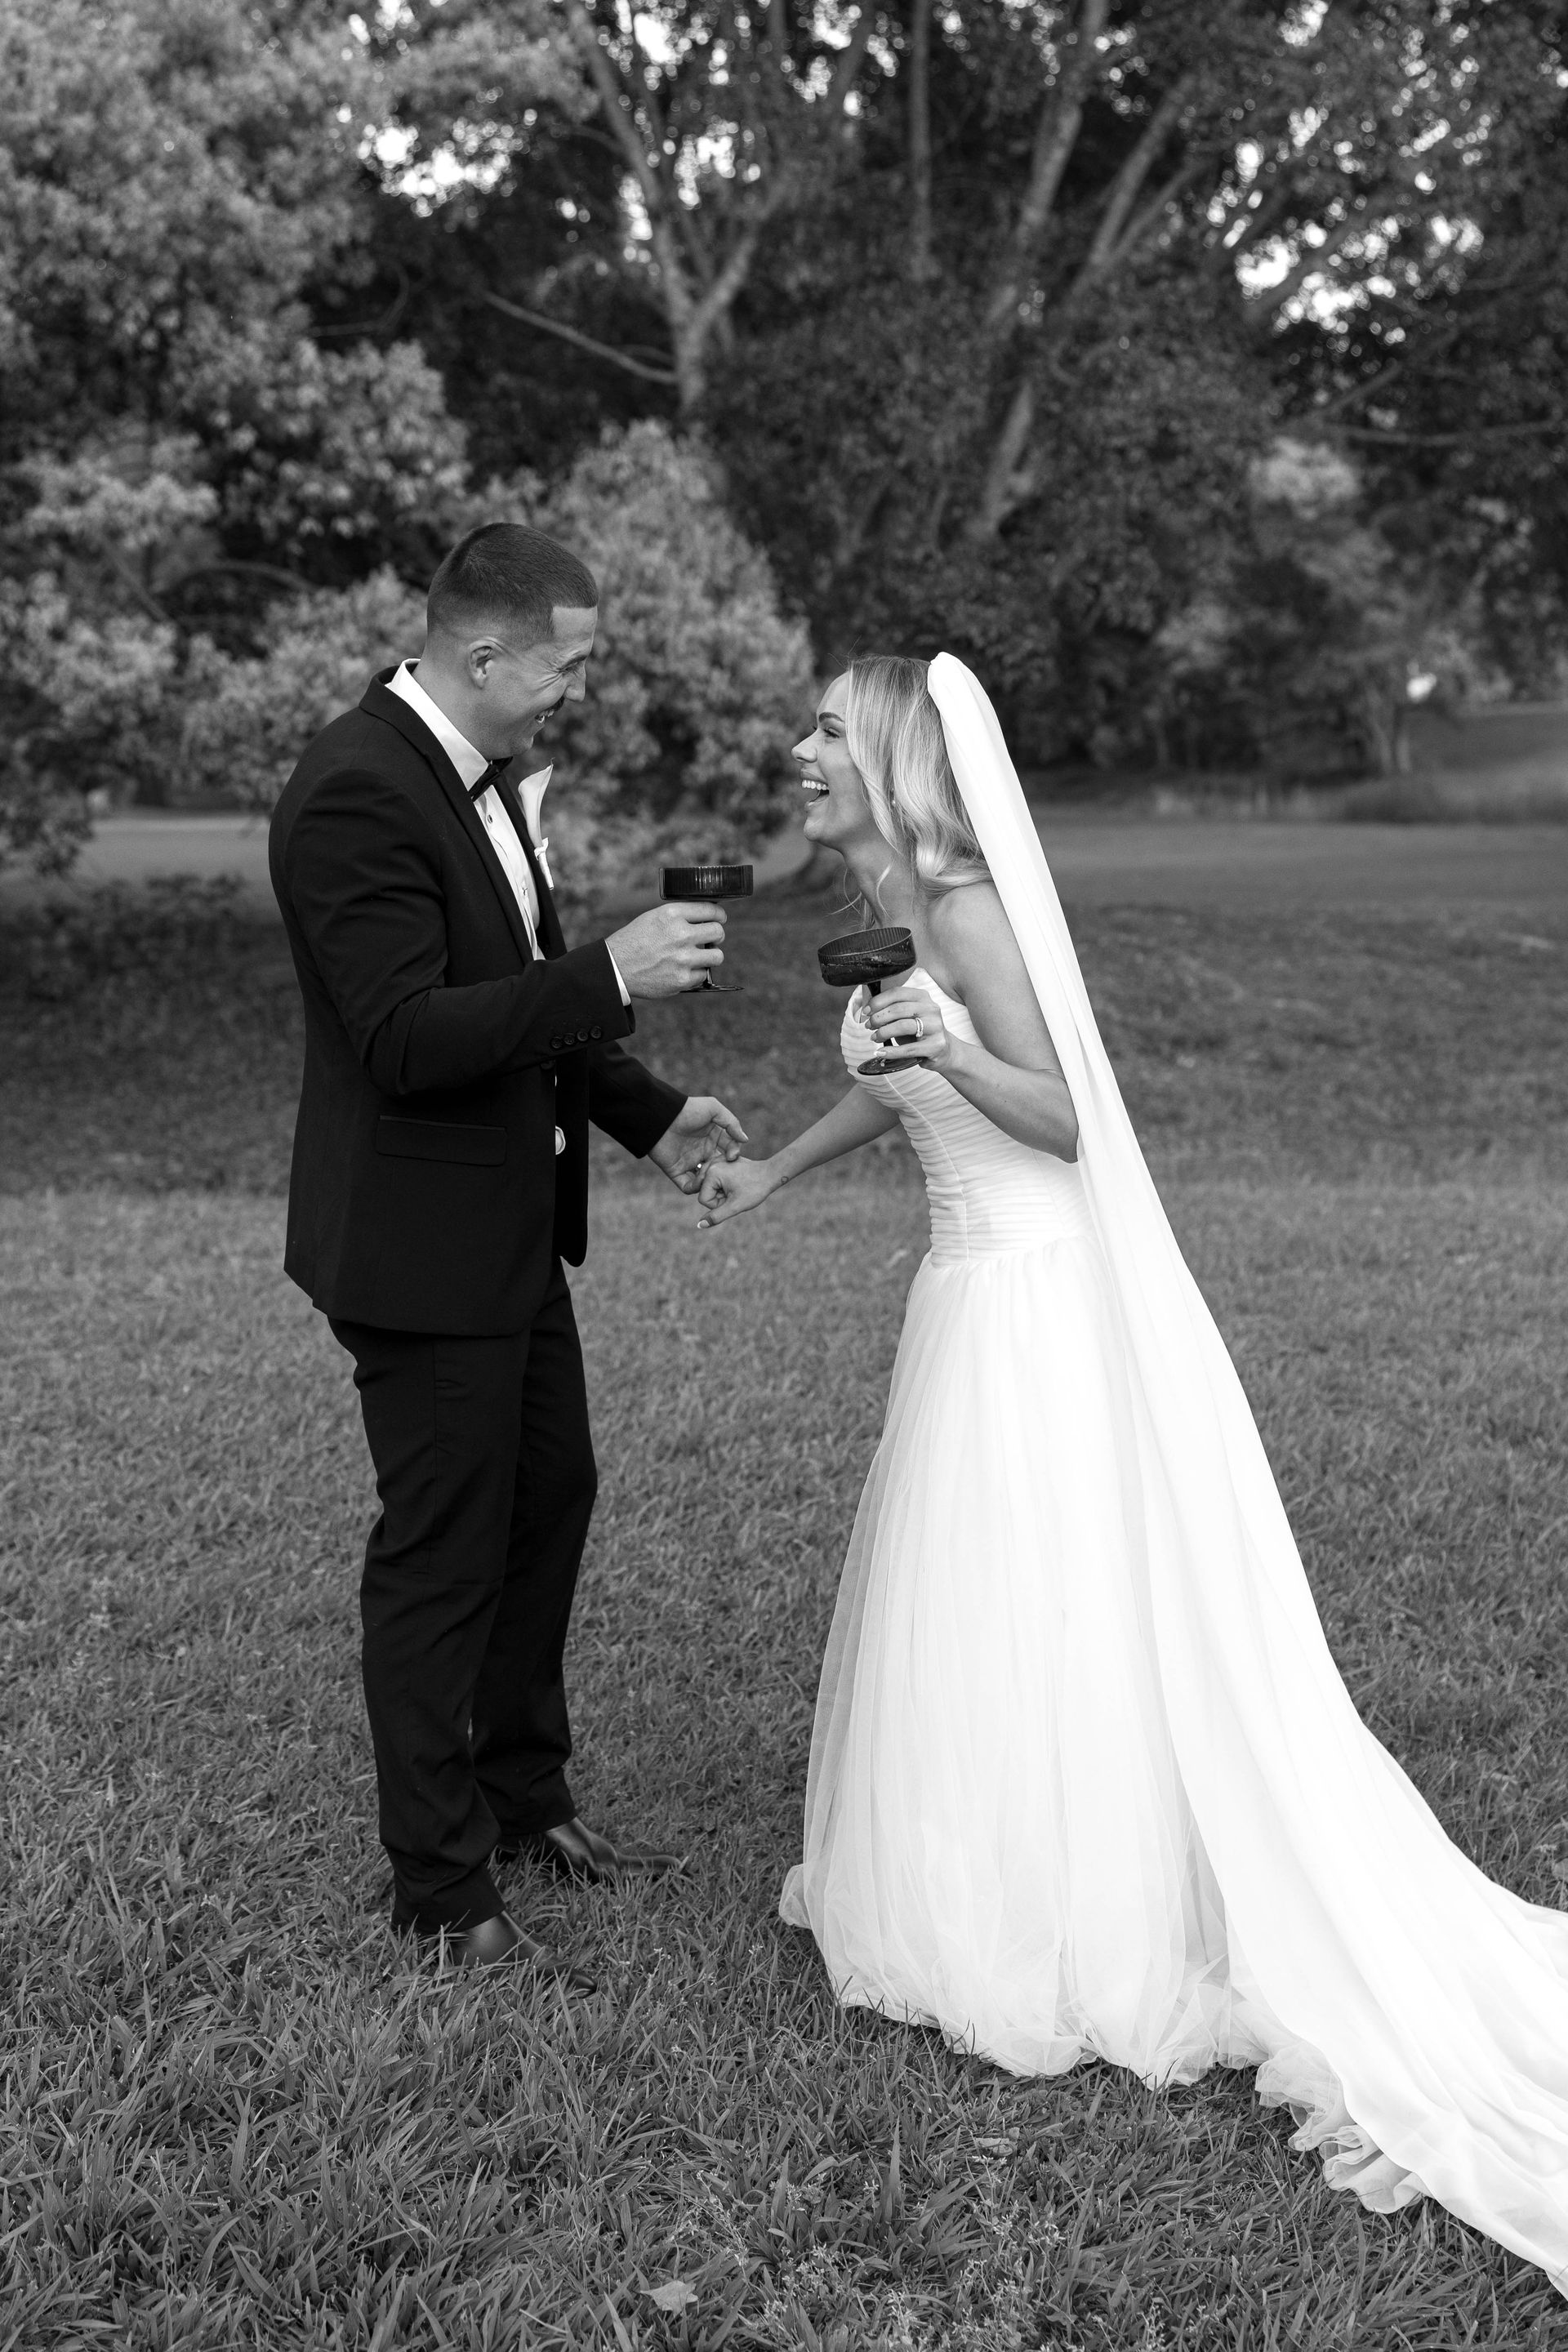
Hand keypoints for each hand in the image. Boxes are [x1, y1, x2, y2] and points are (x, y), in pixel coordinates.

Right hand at [605, 901, 726, 997]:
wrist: (615, 967)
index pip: (710, 909)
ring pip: (717, 956)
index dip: (718, 914)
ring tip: (701, 956)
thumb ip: (679, 916)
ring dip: (711, 956)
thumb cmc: (634, 940)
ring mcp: (683, 958)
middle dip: (716, 935)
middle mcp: (680, 934)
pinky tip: (684, 970)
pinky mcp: (682, 979)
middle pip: (718, 932)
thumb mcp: (653, 917)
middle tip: (712, 939)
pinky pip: (703, 975)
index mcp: (672, 914)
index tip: (720, 918)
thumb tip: (706, 916)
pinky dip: (696, 973)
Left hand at [649, 1096, 747, 1193]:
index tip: (733, 1157)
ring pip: (705, 1180)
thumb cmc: (687, 1110)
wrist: (661, 1117)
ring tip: (714, 1179)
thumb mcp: (713, 1109)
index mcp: (712, 1138)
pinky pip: (687, 1186)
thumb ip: (732, 1123)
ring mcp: (689, 1162)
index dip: (734, 1154)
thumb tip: (745, 1140)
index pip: (729, 1150)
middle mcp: (702, 1151)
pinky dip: (694, 1188)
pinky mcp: (676, 1171)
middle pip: (719, 1168)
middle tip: (726, 1173)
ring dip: (710, 1183)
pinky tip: (701, 1183)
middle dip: (725, 1173)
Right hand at [696, 1155, 777, 1228]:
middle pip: (704, 1192)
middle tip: (735, 1191)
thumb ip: (716, 1216)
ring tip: (735, 1186)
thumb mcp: (735, 1206)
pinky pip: (714, 1179)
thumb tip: (700, 1225)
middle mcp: (711, 1164)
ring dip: (721, 1190)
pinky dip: (722, 1183)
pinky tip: (734, 1182)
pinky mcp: (721, 1160)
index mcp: (712, 1173)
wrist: (769, 1174)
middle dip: (719, 1196)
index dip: (718, 1204)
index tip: (733, 1198)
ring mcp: (716, 1160)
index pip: (703, 1199)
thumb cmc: (754, 1189)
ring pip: (709, 1186)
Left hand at [862, 985, 953, 1069]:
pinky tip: (881, 1053)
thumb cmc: (920, 1032)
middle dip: (878, 1018)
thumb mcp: (907, 1016)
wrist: (944, 1050)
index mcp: (922, 997)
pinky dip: (891, 1051)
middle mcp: (931, 1009)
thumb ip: (891, 1010)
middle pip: (898, 1009)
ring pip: (903, 1026)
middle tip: (868, 1026)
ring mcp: (935, 1027)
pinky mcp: (936, 1045)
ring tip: (874, 1037)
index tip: (866, 1011)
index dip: (878, 1001)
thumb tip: (868, 1011)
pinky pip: (908, 1048)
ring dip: (883, 1032)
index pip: (897, 993)